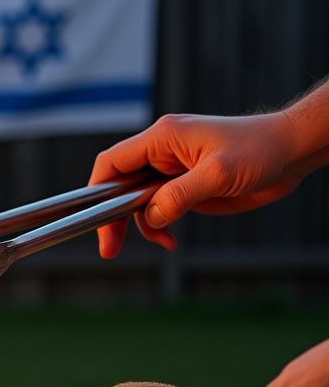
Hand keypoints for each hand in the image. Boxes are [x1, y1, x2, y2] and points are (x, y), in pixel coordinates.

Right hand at [89, 113, 301, 257]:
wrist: (292, 151)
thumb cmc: (260, 149)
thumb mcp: (218, 173)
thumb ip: (180, 195)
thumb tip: (152, 217)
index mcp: (162, 138)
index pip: (113, 162)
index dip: (98, 189)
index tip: (94, 217)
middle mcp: (162, 153)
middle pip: (120, 185)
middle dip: (113, 216)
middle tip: (110, 247)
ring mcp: (173, 170)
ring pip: (139, 201)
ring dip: (142, 225)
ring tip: (162, 243)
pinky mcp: (185, 186)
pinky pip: (160, 207)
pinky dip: (160, 226)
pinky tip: (171, 240)